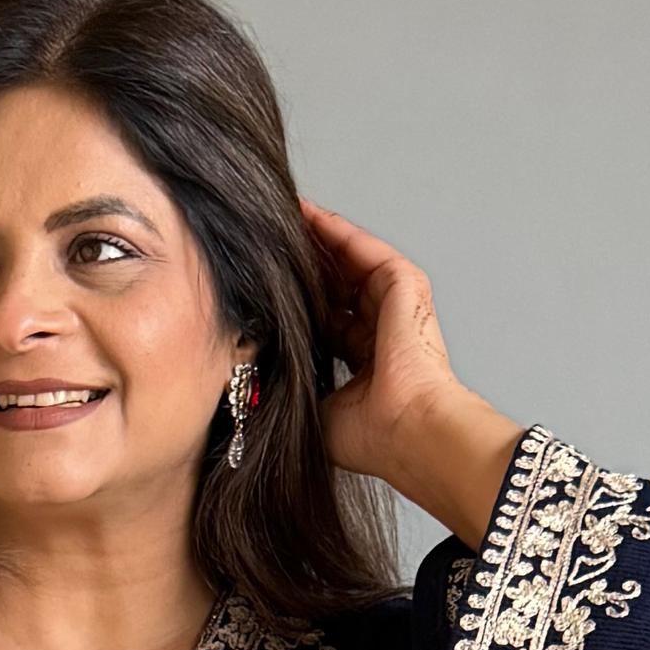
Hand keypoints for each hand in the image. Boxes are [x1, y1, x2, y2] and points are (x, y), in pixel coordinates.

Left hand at [298, 201, 520, 544]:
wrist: (405, 429)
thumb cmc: (369, 435)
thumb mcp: (313, 406)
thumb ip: (289, 382)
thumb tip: (244, 370)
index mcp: (364, 363)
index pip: (327, 319)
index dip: (297, 301)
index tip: (264, 285)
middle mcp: (381, 331)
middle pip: (336, 285)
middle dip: (303, 263)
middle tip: (265, 240)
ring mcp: (395, 306)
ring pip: (349, 261)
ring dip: (316, 239)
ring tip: (279, 216)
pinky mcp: (405, 285)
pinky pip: (364, 249)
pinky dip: (336, 231)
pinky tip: (306, 214)